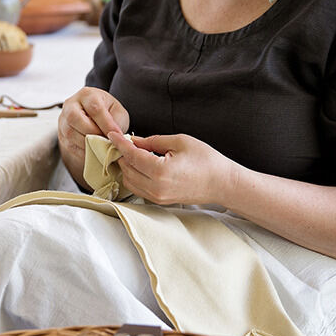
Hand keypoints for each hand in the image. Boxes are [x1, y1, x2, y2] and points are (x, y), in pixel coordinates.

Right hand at [57, 87, 128, 186]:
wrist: (94, 117)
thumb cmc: (107, 112)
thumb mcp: (117, 112)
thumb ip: (117, 121)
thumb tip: (114, 135)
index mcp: (87, 94)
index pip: (94, 108)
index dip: (106, 123)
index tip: (116, 135)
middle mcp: (70, 105)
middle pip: (75, 118)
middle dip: (93, 133)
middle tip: (107, 142)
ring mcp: (63, 120)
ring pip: (70, 134)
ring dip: (88, 144)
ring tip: (102, 148)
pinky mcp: (61, 135)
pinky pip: (70, 146)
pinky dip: (83, 152)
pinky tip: (94, 152)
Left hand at [107, 131, 236, 206]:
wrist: (222, 183)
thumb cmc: (206, 160)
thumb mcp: (180, 141)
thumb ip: (153, 141)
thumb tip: (134, 140)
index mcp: (160, 171)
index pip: (131, 155)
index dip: (120, 143)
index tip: (112, 134)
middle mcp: (156, 187)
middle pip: (127, 169)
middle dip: (122, 154)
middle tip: (123, 141)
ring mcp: (157, 197)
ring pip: (129, 181)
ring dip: (127, 166)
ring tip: (133, 152)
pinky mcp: (160, 201)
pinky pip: (138, 188)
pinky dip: (134, 176)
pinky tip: (140, 165)